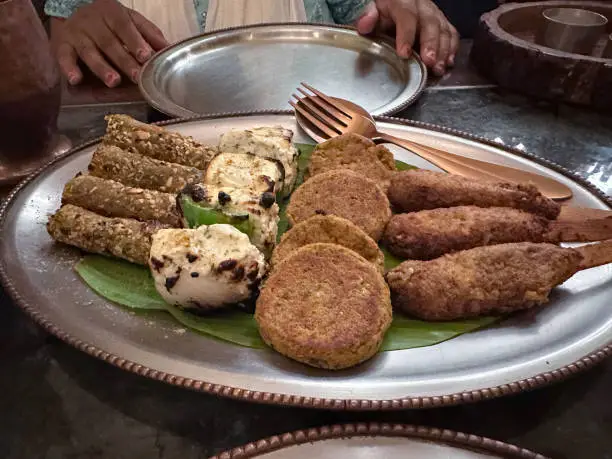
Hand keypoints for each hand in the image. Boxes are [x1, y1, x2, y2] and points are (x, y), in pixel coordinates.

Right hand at [50, 0, 168, 87]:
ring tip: (113, 81)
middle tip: (136, 77)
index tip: (146, 56)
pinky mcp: (63, 44)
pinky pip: (64, 57)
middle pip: (109, 43)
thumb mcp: (131, 20)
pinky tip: (75, 79)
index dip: (135, 42)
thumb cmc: (111, 21)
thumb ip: (149, 34)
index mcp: (112, 13)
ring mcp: (77, 34)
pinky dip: (68, 68)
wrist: (75, 9)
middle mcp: (93, 22)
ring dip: (101, 68)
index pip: (125, 27)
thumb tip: (169, 49)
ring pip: (89, 52)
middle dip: (124, 61)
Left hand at [355, 0, 458, 75]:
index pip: (407, 15)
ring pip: (443, 29)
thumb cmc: (384, 10)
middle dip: (431, 44)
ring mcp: (434, 14)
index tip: (403, 53)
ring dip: (443, 51)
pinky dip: (451, 49)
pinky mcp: (442, 23)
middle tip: (429, 62)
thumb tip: (364, 25)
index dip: (406, 34)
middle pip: (430, 23)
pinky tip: (448, 63)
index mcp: (402, 1)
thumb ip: (368, 16)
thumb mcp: (373, 10)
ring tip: (438, 68)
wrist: (397, 3)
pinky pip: (451, 34)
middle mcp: (422, 6)